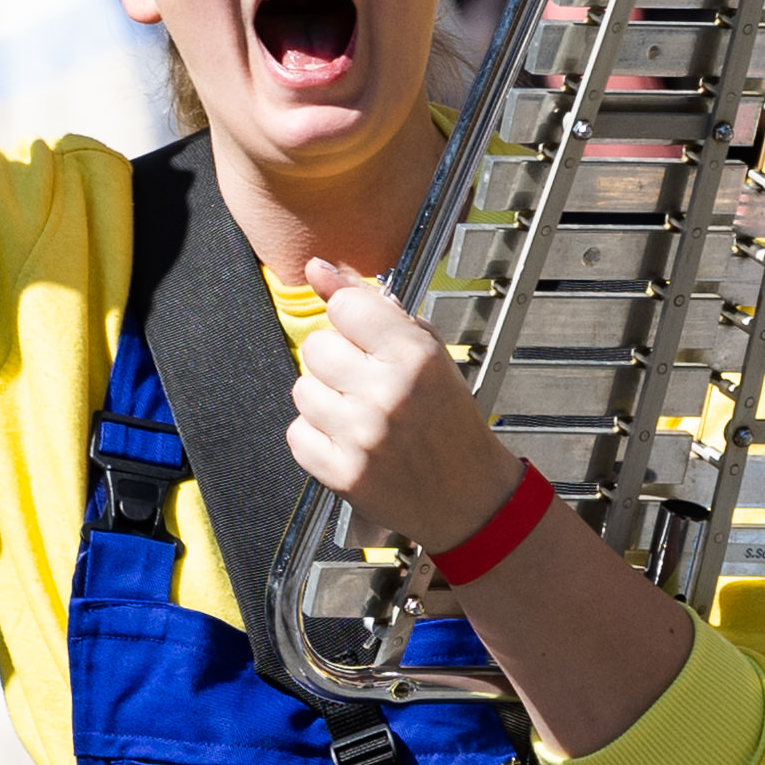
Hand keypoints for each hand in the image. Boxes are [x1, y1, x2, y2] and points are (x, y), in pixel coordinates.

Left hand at [286, 260, 526, 551]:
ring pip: (301, 389)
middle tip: (365, 381)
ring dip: (323, 398)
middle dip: (335, 360)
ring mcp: (362, 436)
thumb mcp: (428, 352)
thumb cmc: (448, 420)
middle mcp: (388, 394)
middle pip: (316, 346)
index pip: (345, 306)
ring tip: (358, 413)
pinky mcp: (342, 473)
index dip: (351, 320)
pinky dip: (316, 436)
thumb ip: (372, 307)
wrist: (468, 496)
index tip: (364, 336)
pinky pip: (296, 433)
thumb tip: (317, 269)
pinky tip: (347, 440)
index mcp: (415, 357)